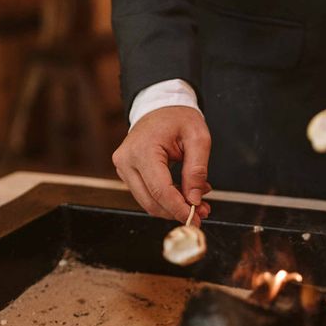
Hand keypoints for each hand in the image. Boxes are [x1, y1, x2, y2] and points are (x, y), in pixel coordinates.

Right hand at [112, 106, 211, 225]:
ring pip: (148, 203)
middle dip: (177, 212)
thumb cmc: (178, 117)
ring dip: (173, 208)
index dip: (179, 209)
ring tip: (197, 202)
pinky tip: (183, 193)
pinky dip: (166, 200)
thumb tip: (194, 199)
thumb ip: (197, 170)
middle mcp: (126, 161)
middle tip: (202, 212)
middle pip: (151, 202)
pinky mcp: (127, 173)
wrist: (159, 105)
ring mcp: (123, 168)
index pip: (160, 190)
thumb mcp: (198, 137)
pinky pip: (146, 195)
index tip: (196, 219)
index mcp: (142, 150)